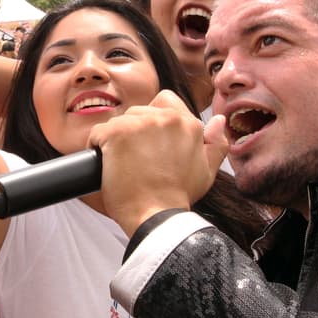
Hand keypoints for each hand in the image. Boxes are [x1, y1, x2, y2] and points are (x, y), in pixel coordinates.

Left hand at [89, 91, 224, 235]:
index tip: (152, 144)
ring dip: (118, 140)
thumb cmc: (177, 197)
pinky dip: (98, 147)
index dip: (155, 122)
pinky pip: (98, 133)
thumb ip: (216, 144)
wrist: (155, 216)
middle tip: (138, 160)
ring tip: (124, 165)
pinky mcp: (116, 133)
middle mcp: (166, 118)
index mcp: (188, 124)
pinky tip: (107, 165)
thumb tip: (219, 121)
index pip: (165, 102)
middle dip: (136, 132)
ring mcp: (140, 123)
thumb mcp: (207, 172)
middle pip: (139, 112)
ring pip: (119, 122)